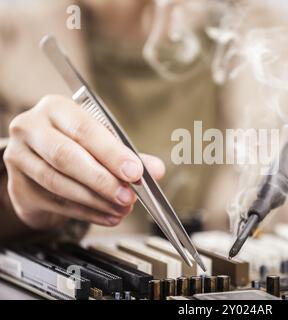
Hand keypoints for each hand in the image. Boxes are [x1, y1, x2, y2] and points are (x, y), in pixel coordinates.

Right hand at [3, 95, 164, 229]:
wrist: (37, 162)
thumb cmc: (74, 145)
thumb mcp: (101, 142)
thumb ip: (129, 155)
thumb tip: (155, 170)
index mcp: (56, 108)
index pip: (85, 130)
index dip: (112, 153)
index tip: (135, 172)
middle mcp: (31, 128)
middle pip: (67, 157)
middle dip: (103, 180)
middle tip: (128, 196)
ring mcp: (19, 157)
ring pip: (59, 183)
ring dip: (96, 200)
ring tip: (121, 208)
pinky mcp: (18, 186)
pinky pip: (55, 203)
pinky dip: (86, 213)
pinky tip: (107, 216)